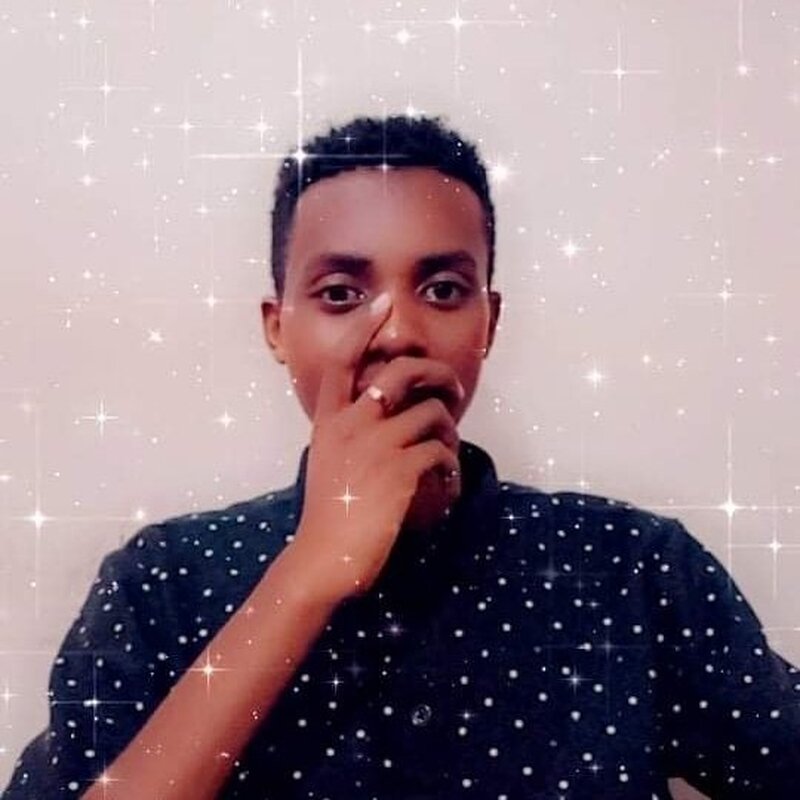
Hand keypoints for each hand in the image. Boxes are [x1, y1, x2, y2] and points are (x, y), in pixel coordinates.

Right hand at [290, 293, 464, 604]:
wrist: (324, 558)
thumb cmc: (330, 514)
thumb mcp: (327, 462)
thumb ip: (349, 432)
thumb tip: (388, 412)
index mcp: (330, 421)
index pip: (345, 359)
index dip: (364, 325)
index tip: (383, 302)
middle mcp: (351, 425)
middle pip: (401, 373)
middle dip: (435, 374)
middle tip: (451, 389)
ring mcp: (375, 446)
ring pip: (432, 414)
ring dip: (448, 432)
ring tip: (445, 456)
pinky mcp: (399, 471)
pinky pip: (441, 450)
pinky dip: (450, 466)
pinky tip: (444, 483)